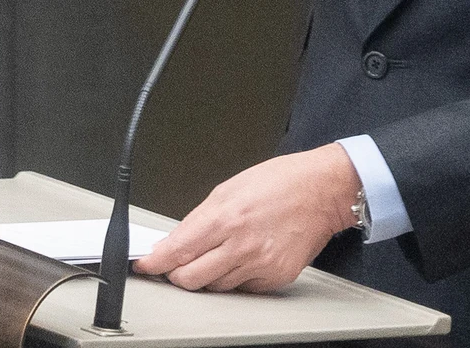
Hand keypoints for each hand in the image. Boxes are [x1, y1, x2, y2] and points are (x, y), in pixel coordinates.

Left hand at [133, 144, 360, 293]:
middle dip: (178, 274)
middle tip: (178, 265)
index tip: (145, 266)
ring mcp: (260, 265)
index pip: (178, 251)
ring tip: (220, 252)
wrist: (323, 190)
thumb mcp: (229, 188)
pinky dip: (236, 277)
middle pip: (191, 279)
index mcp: (226, 218)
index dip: (155, 262)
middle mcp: (242, 245)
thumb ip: (198, 219)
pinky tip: (244, 257)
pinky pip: (243, 288)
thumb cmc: (281, 182)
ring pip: (216, 287)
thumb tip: (174, 242)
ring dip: (208, 275)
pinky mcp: (275, 277)